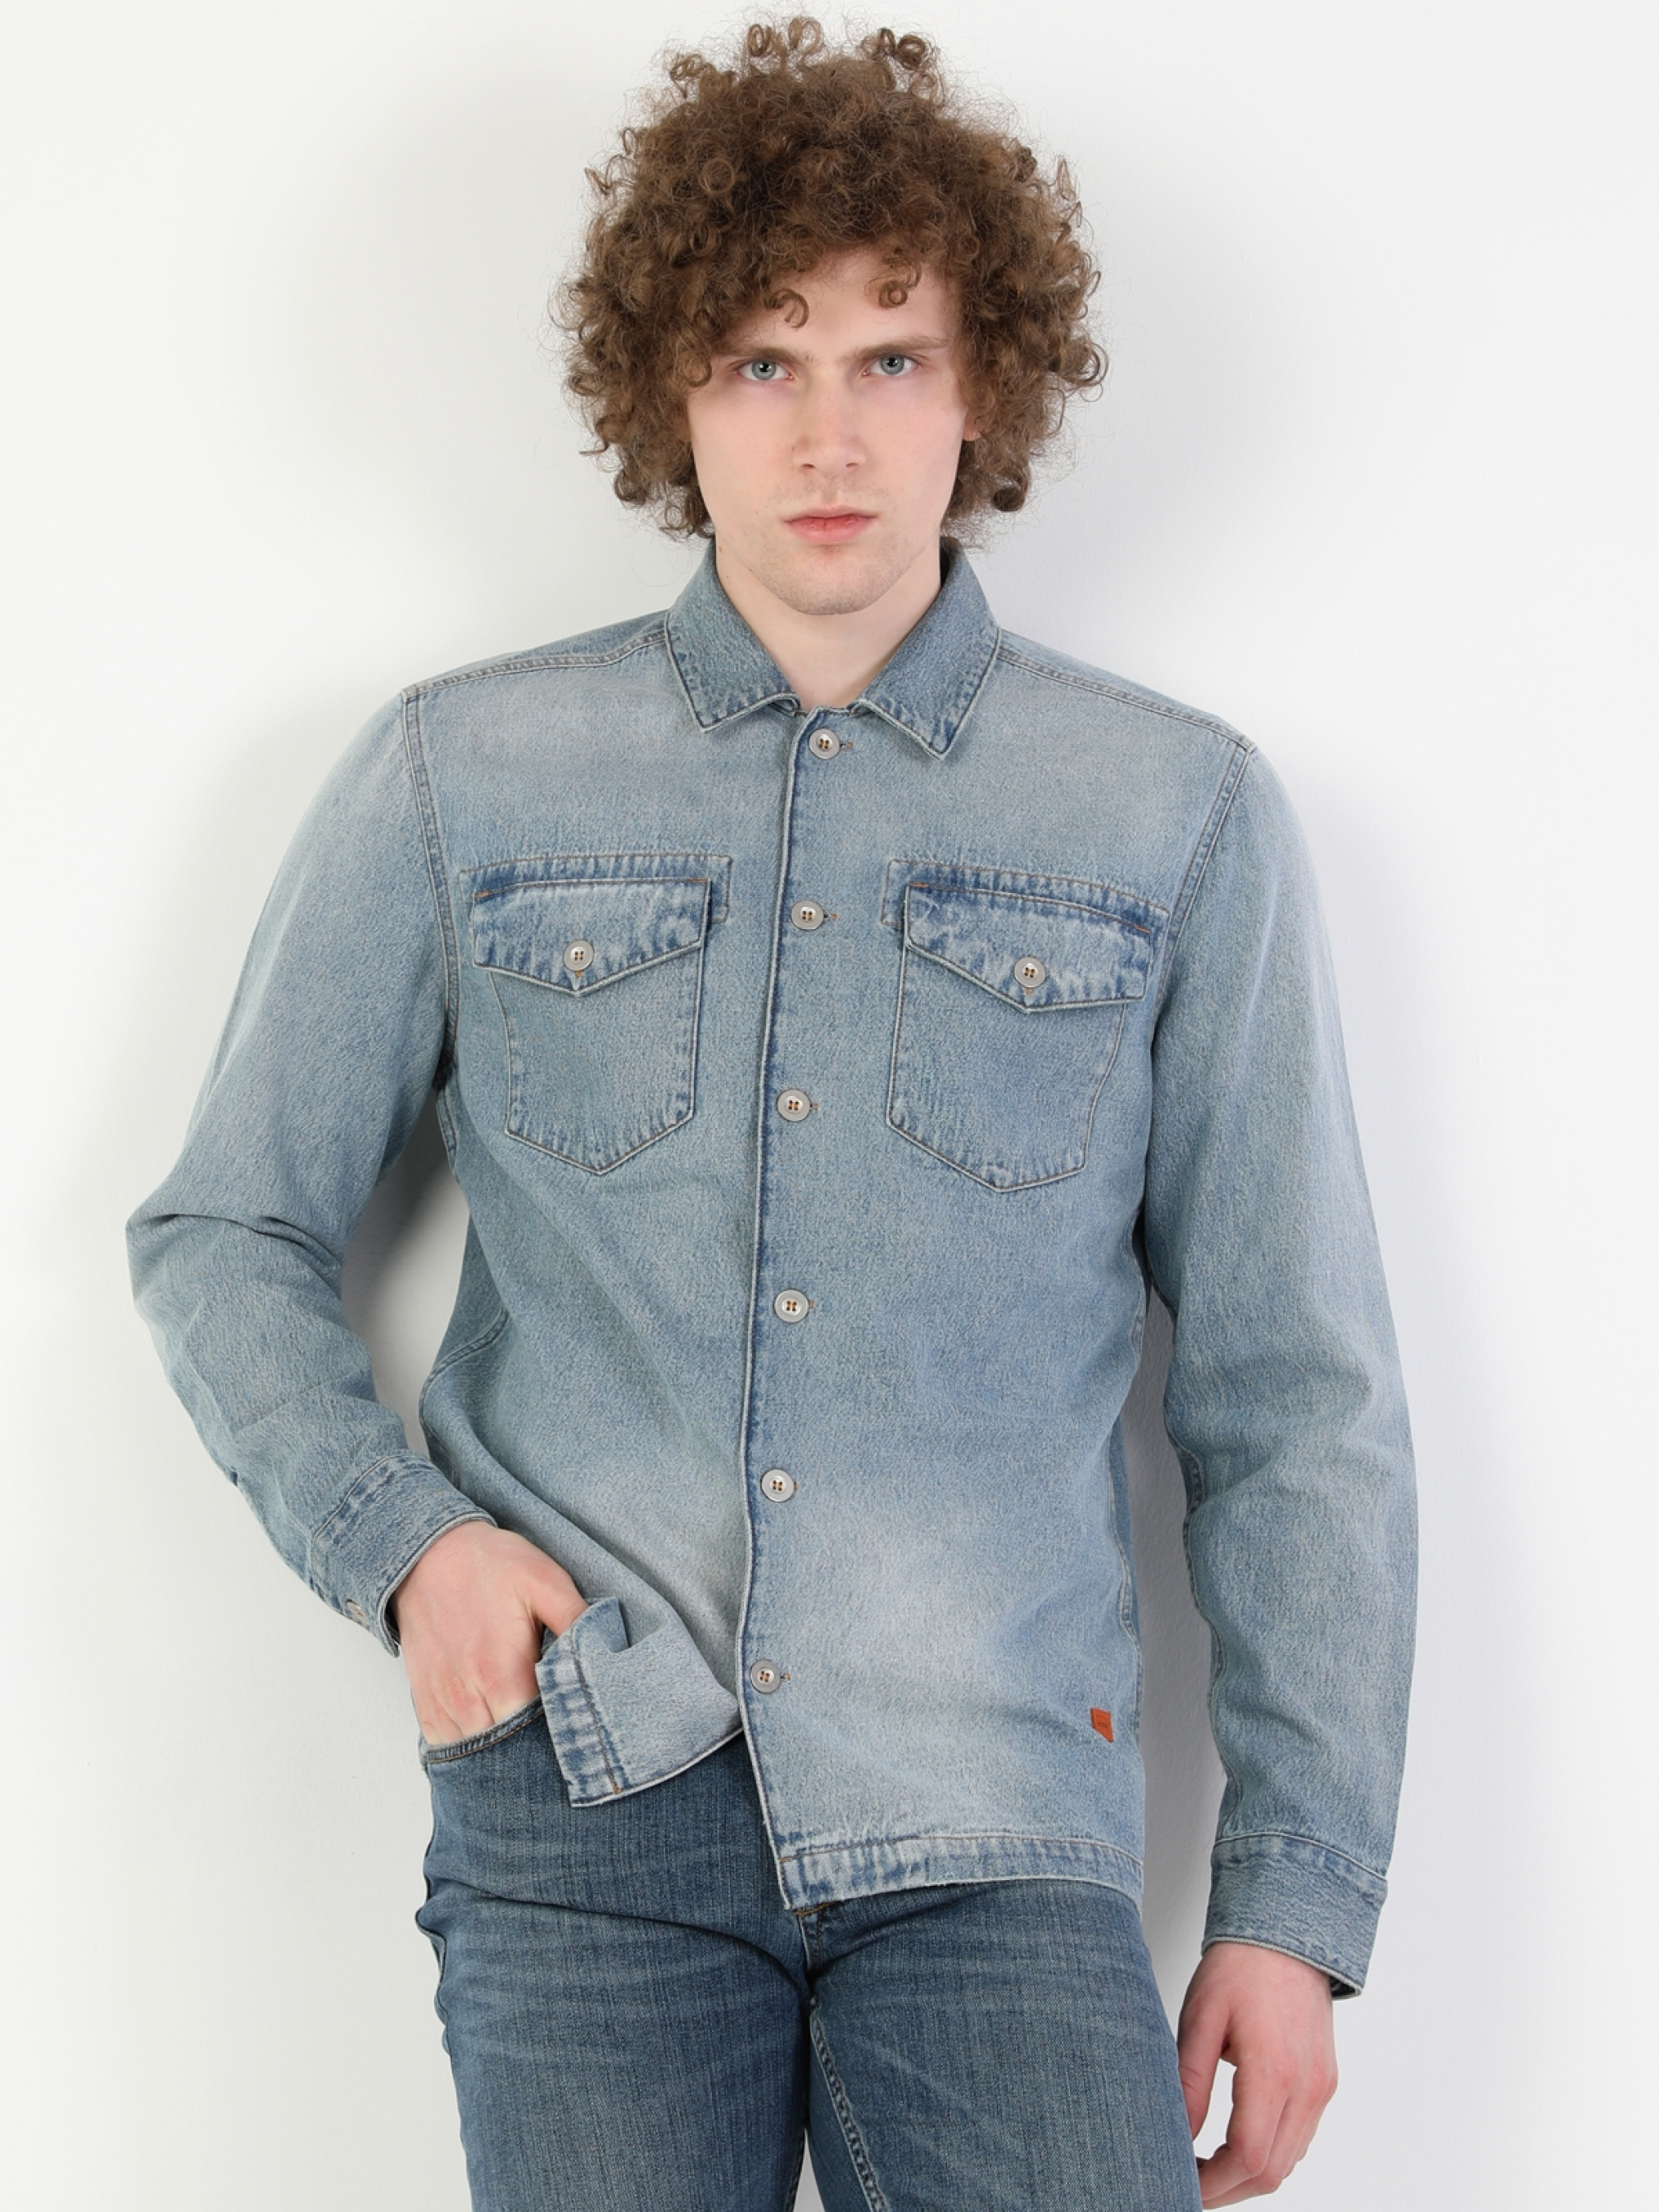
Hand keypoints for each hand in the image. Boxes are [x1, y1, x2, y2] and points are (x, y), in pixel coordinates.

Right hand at [390, 1522, 586, 1746]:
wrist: (428, 1553)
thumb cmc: (490, 1565)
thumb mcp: (544, 1579)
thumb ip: (575, 1619)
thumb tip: (609, 1651)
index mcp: (503, 1675)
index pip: (539, 1737)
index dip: (564, 1740)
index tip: (581, 1734)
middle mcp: (469, 1699)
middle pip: (507, 1755)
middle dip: (534, 1755)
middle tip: (560, 1745)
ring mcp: (444, 1704)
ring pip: (475, 1758)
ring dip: (501, 1757)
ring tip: (528, 1749)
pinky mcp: (425, 1702)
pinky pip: (446, 1746)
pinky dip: (470, 1751)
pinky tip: (492, 1742)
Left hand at [1176, 1942, 1337, 2203]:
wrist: (1286, 1931)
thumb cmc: (1240, 1967)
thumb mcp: (1199, 2019)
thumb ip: (1189, 2082)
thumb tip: (1176, 2135)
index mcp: (1274, 2070)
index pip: (1249, 2158)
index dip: (1213, 2183)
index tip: (1183, 2181)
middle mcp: (1307, 2087)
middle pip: (1273, 2172)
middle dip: (1229, 2188)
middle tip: (1190, 2182)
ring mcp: (1321, 2087)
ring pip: (1290, 2160)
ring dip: (1251, 2175)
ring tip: (1208, 2165)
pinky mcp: (1326, 2082)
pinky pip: (1301, 2137)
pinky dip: (1272, 2152)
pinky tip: (1240, 2141)